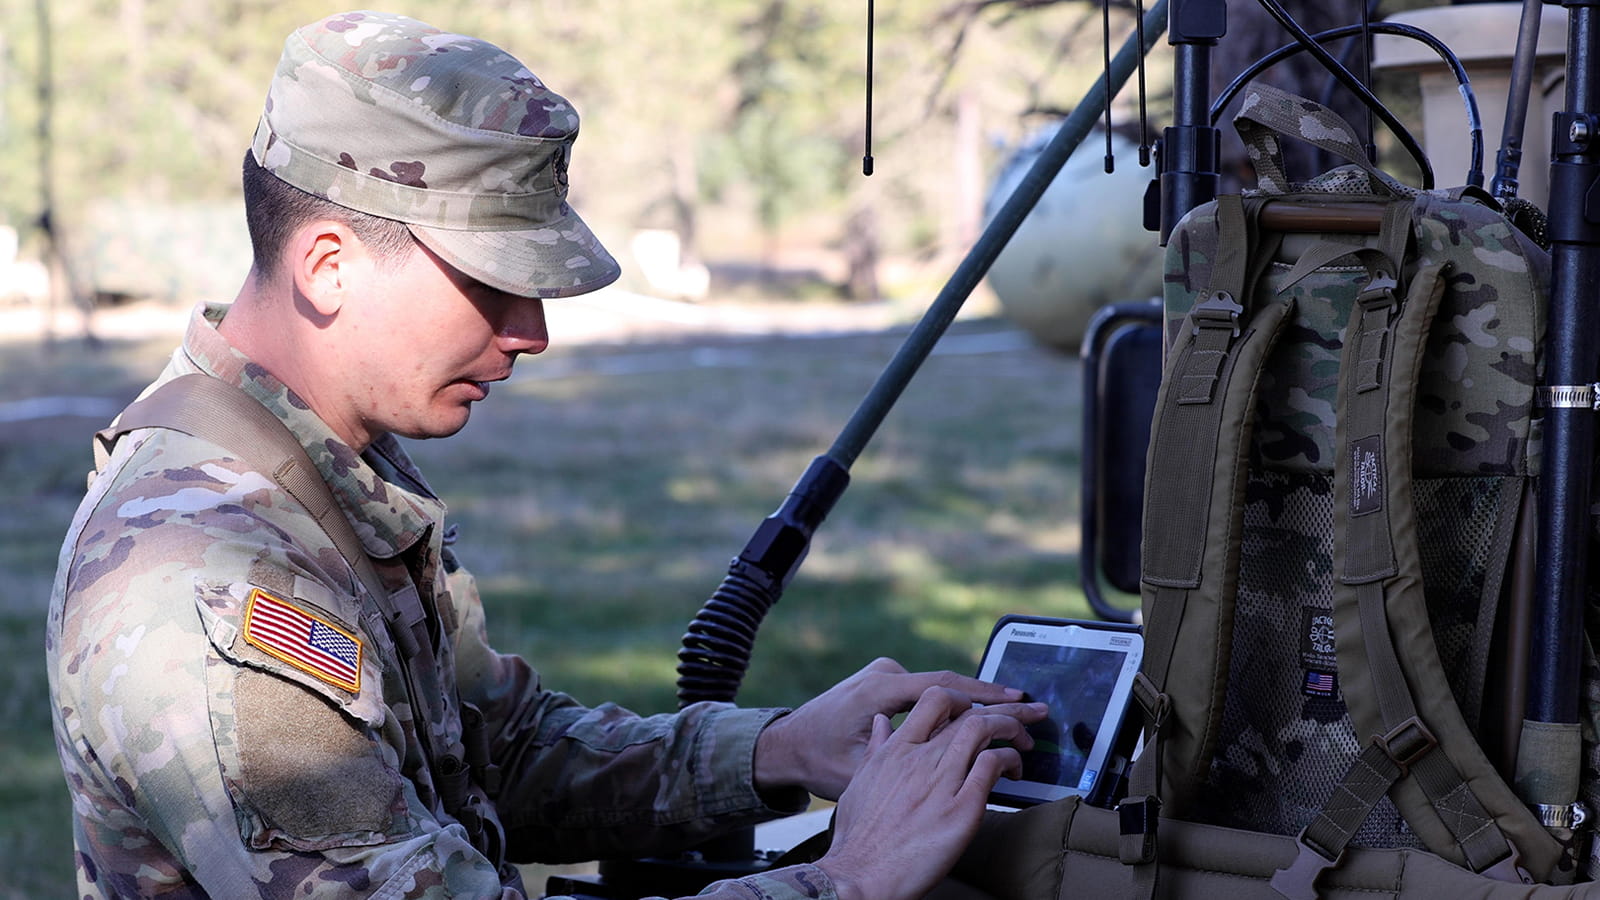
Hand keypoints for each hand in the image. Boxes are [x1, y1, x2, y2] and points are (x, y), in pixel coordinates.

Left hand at [754, 657, 1039, 799]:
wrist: (783, 746)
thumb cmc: (816, 762)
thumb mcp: (859, 769)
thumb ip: (901, 757)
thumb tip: (946, 758)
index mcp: (881, 689)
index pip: (946, 690)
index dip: (987, 698)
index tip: (1020, 703)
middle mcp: (884, 674)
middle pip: (950, 685)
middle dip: (993, 698)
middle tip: (1032, 707)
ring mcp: (882, 675)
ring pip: (939, 689)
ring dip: (974, 701)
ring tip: (1013, 712)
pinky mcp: (882, 683)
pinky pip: (925, 692)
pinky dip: (953, 703)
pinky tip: (977, 716)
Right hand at [814, 685, 1041, 899]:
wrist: (860, 876)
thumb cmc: (858, 837)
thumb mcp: (859, 781)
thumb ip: (876, 748)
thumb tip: (882, 721)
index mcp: (896, 749)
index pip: (936, 699)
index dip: (964, 699)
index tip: (977, 711)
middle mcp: (919, 758)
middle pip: (970, 712)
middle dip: (1004, 709)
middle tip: (1025, 712)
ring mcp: (941, 782)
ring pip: (984, 729)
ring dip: (1012, 728)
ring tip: (1025, 740)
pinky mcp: (961, 810)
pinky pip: (992, 766)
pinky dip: (1009, 760)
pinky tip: (1014, 770)